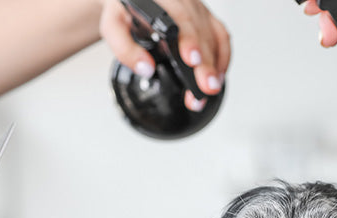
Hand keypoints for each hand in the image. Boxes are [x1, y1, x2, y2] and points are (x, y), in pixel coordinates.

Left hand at [99, 0, 229, 110]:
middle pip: (199, 31)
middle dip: (205, 62)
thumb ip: (125, 48)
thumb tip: (145, 68)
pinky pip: (221, 37)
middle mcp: (182, 1)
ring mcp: (197, 9)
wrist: (131, 3)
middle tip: (206, 86)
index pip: (179, 17)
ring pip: (213, 36)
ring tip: (209, 89)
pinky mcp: (206, 19)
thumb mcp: (114, 27)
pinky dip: (222, 58)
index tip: (191, 59)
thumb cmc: (125, 14)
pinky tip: (217, 76)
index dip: (188, 39)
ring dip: (214, 65)